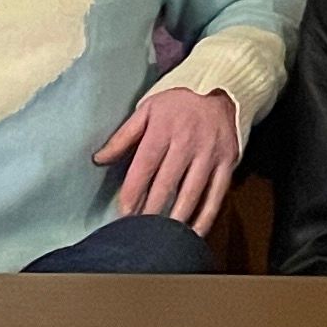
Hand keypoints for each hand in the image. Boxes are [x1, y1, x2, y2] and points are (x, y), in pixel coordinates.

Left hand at [95, 83, 243, 231]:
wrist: (221, 89)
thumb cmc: (178, 102)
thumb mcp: (147, 109)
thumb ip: (123, 136)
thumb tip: (99, 158)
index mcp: (164, 129)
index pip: (145, 166)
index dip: (133, 192)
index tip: (124, 213)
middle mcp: (187, 142)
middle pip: (166, 183)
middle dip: (151, 210)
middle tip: (139, 232)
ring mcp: (209, 154)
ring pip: (191, 193)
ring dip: (176, 217)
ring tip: (163, 237)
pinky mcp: (227, 162)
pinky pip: (216, 194)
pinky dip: (206, 216)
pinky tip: (193, 232)